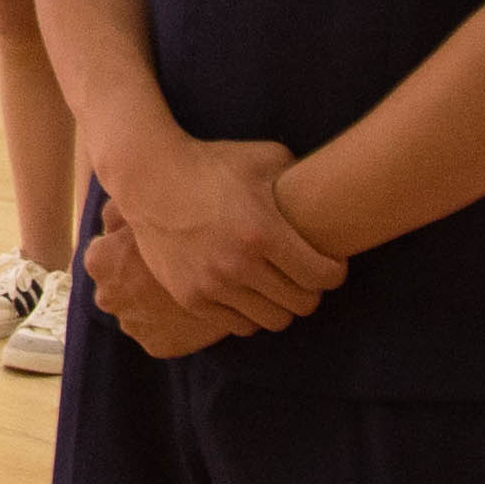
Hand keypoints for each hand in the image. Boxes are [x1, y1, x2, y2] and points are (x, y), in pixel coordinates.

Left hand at [81, 213, 226, 359]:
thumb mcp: (143, 206)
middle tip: (167, 270)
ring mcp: (132, 325)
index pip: (104, 255)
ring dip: (154, 305)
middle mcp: (106, 296)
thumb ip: (117, 211)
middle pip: (121, 287)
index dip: (127, 249)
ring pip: (141, 313)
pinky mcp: (157, 346)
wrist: (227, 262)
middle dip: (136, 281)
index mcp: (98, 261)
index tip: (148, 248)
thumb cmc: (178, 223)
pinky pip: (162, 335)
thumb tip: (108, 223)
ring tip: (182, 290)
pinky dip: (173, 326)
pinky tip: (191, 310)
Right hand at [108, 136, 347, 337]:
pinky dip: (249, 312)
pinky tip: (249, 292)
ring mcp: (213, 285)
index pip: (323, 276)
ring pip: (273, 321)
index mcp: (263, 231)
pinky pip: (239, 325)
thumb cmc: (212, 164)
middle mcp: (239, 264)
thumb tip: (329, 190)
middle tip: (305, 277)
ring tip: (278, 287)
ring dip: (281, 306)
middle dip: (311, 291)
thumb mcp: (262, 158)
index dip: (335, 272)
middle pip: (302, 305)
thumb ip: (299, 175)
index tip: (330, 263)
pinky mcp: (191, 298)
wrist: (149, 178)